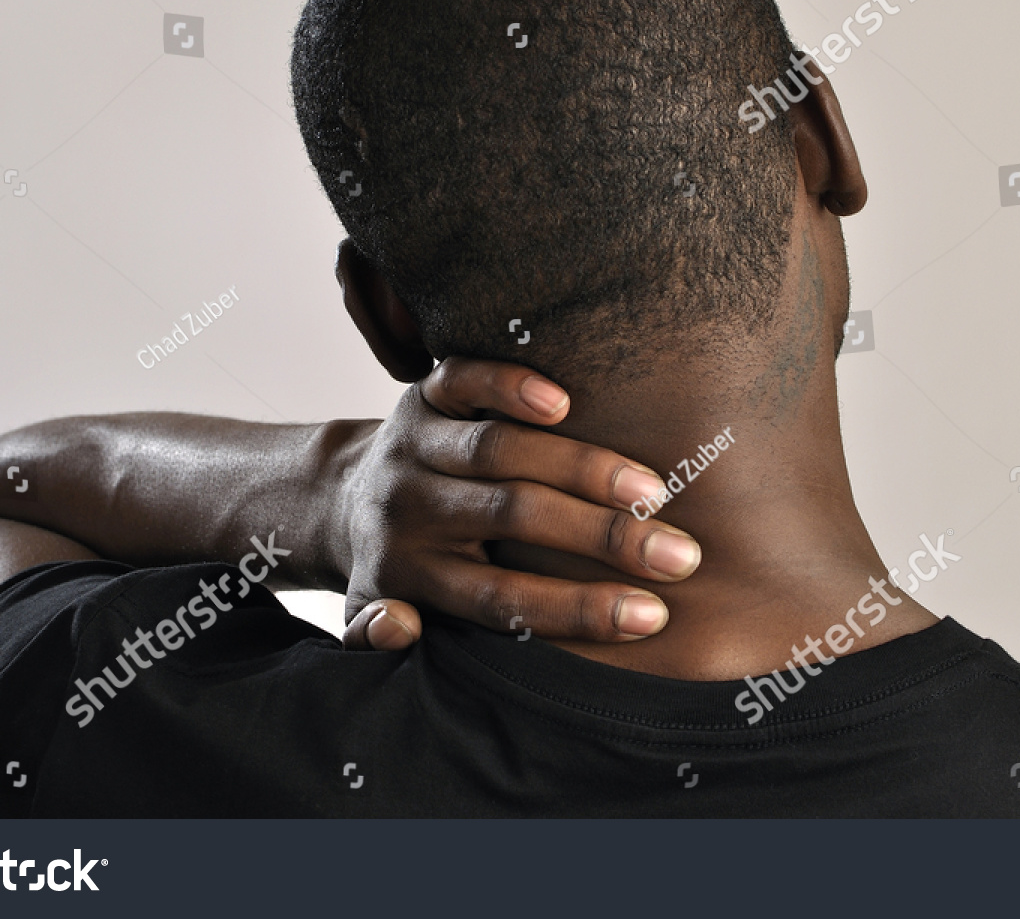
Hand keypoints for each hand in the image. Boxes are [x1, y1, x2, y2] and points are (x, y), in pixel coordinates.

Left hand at [335, 357, 699, 649]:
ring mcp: (416, 445)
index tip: (651, 616)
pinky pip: (464, 381)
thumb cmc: (392, 568)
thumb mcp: (372, 620)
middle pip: (511, 518)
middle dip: (602, 537)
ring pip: (498, 451)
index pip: (499, 597)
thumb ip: (379, 638)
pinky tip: (565, 401)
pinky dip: (508, 385)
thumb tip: (402, 631)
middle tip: (681, 555)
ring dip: (581, 466)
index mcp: (410, 573)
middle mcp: (411, 507)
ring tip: (654, 489)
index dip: (577, 608)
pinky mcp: (423, 395)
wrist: (338, 494)